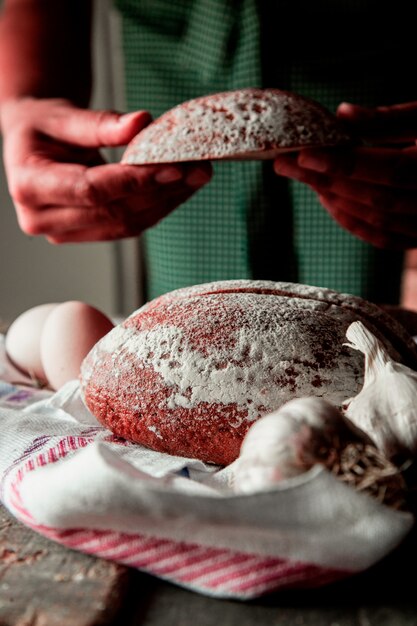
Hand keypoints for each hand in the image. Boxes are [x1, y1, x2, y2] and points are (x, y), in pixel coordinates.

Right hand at [0, 98, 211, 242]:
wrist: (31, 145)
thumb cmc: (41, 126)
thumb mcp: (62, 115)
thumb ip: (100, 123)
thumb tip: (142, 122)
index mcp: (29, 185)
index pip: (90, 189)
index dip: (134, 181)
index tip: (173, 167)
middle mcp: (41, 218)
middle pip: (113, 211)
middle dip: (160, 190)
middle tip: (198, 168)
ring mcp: (63, 232)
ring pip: (126, 224)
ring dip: (166, 202)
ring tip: (197, 176)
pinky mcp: (85, 234)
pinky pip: (127, 226)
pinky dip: (157, 207)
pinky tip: (179, 188)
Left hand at [273, 102, 416, 248]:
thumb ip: (391, 119)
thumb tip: (342, 115)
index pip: (390, 170)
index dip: (346, 164)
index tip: (304, 154)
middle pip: (375, 198)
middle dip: (326, 181)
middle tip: (285, 163)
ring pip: (378, 221)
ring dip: (334, 200)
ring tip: (303, 177)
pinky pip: (384, 238)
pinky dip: (353, 221)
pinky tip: (329, 200)